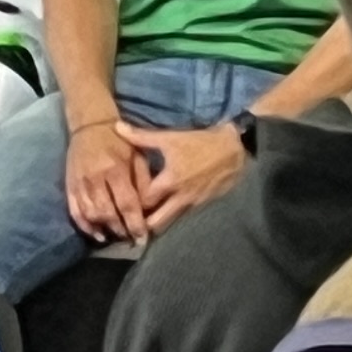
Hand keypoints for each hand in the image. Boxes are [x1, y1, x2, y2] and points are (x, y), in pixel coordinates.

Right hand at [61, 120, 152, 244]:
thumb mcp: (137, 156)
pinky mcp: (69, 186)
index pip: (126, 204)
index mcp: (114, 169)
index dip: (135, 224)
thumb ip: (143, 182)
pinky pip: (75, 211)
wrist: (89, 126)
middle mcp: (95, 178)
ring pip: (91, 214)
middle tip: (132, 240)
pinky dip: (85, 226)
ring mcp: (79, 183)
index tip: (143, 238)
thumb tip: (149, 209)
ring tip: (117, 237)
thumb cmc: (118, 142)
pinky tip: (96, 234)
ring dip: (105, 230)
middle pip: (107, 213)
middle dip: (121, 230)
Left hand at [122, 121, 246, 233]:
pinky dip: (172, 214)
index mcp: (170, 182)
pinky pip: (184, 215)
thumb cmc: (199, 142)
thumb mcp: (169, 138)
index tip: (122, 200)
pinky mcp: (204, 204)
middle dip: (143, 223)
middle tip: (131, 217)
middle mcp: (181, 198)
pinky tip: (166, 207)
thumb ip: (141, 137)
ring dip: (158, 221)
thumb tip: (116, 128)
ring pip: (171, 222)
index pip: (144, 201)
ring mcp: (194, 204)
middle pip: (157, 223)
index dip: (132, 202)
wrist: (234, 149)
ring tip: (145, 216)